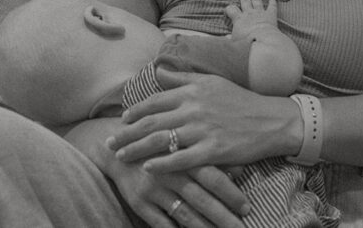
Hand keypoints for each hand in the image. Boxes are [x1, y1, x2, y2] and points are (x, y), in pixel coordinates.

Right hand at [105, 153, 249, 227]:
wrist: (115, 144)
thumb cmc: (159, 144)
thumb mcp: (183, 143)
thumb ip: (210, 157)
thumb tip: (240, 170)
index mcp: (185, 155)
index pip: (213, 177)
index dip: (230, 194)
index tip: (247, 208)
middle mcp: (170, 172)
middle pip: (201, 199)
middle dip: (223, 217)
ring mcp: (153, 189)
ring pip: (184, 214)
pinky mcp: (138, 202)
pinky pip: (160, 224)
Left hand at [107, 72, 288, 173]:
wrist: (271, 119)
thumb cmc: (241, 100)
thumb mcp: (213, 82)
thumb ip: (184, 78)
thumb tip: (159, 71)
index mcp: (193, 91)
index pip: (155, 100)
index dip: (135, 112)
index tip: (121, 121)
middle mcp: (194, 108)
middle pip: (151, 122)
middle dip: (126, 134)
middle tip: (110, 143)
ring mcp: (203, 129)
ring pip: (160, 141)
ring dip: (136, 149)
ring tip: (121, 157)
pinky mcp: (213, 150)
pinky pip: (181, 159)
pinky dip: (162, 164)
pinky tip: (148, 169)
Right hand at [225, 0, 278, 40]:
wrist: (262, 42)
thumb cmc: (246, 44)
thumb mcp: (234, 43)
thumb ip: (230, 39)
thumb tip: (226, 38)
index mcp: (239, 19)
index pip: (231, 9)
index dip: (228, 9)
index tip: (228, 11)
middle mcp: (249, 13)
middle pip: (245, 0)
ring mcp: (260, 13)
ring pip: (256, 0)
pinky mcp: (271, 15)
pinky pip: (272, 6)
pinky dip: (272, 1)